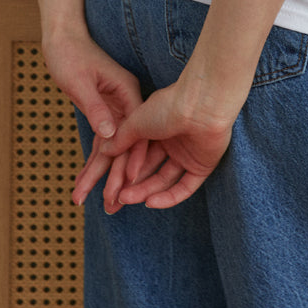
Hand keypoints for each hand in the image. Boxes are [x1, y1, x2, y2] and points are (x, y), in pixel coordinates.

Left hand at [41, 29, 143, 192]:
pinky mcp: (104, 114)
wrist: (63, 38)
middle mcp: (126, 104)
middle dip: (115, 178)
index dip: (132, 160)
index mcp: (128, 93)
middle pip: (125, 146)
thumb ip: (95, 108)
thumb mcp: (80, 82)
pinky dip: (92, 162)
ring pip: (112, 149)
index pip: (135, 133)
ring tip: (88, 201)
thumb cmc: (70, 55)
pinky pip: (101, 143)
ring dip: (101, 176)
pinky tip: (84, 182)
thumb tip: (109, 134)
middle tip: (109, 207)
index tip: (128, 186)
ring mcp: (116, 110)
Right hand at [96, 75, 236, 210]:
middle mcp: (174, 142)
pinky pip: (185, 187)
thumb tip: (104, 150)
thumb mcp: (136, 122)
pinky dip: (168, 198)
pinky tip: (150, 202)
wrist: (200, 104)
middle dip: (132, 184)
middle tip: (116, 197)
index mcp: (158, 128)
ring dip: (146, 191)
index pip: (139, 156)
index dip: (124, 169)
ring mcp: (189, 155)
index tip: (108, 181)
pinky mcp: (203, 166)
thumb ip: (122, 138)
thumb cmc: (168, 106)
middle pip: (151, 170)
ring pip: (165, 180)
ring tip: (126, 199)